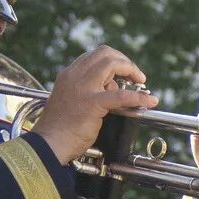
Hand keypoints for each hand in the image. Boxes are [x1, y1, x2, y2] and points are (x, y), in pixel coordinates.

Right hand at [30, 46, 156, 165]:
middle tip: (136, 76)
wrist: (48, 144)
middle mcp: (74, 76)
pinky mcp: (92, 103)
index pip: (95, 56)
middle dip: (125, 61)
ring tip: (141, 83)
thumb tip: (112, 87)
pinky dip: (139, 97)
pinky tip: (150, 101)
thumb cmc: (61, 128)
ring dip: (131, 70)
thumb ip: (89, 90)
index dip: (114, 60)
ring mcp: (82, 87)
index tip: (124, 72)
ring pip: (112, 64)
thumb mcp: (73, 100)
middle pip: (105, 53)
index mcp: (69, 74)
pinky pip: (121, 95)